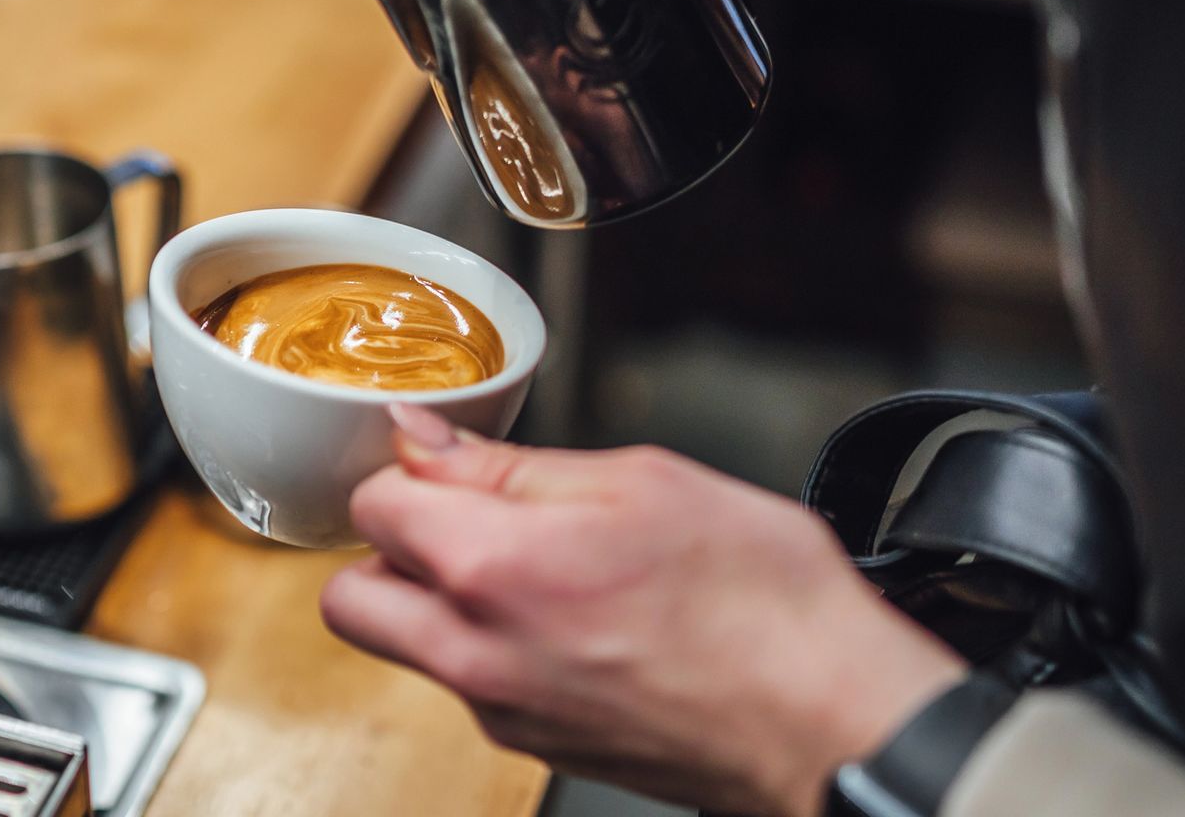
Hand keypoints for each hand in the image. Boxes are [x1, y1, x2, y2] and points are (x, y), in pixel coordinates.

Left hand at [321, 405, 964, 816]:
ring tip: (535, 562)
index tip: (451, 458)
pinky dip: (493, 644)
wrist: (832, 723)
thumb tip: (425, 441)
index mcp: (495, 570)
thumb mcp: (644, 482)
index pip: (373, 505)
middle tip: (459, 513)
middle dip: (389, 547)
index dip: (411, 468)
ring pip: (409, 646)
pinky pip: (471, 684)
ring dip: (439, 599)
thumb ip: (513, 464)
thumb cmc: (765, 605)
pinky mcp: (536, 745)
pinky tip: (575, 615)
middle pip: (352, 596)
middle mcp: (477, 655)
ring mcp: (502, 712)